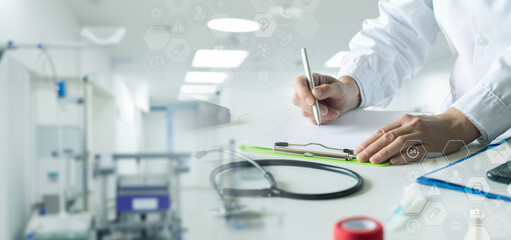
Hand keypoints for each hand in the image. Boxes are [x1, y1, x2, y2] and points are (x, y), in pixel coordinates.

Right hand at [292, 74, 360, 123]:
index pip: (298, 83)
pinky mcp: (309, 113)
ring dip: (320, 115)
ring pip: (305, 112)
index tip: (312, 101)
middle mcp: (305, 91)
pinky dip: (323, 119)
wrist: (346, 101)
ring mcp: (306, 103)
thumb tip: (315, 92)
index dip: (302, 92)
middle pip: (297, 99)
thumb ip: (327, 89)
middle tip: (325, 110)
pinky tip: (332, 114)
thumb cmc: (342, 91)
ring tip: (335, 112)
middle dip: (311, 108)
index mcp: (311, 80)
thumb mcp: (338, 88)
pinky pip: (311, 119)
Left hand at [354, 108, 480, 164]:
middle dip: (372, 148)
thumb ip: (396, 133)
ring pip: (399, 142)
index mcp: (404, 120)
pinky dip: (404, 157)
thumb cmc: (430, 126)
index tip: (358, 149)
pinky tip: (394, 161)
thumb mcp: (411, 125)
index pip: (382, 131)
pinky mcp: (432, 143)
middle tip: (361, 157)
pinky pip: (416, 151)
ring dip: (384, 152)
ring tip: (374, 160)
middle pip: (387, 136)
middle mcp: (411, 125)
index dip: (368, 141)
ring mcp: (422, 134)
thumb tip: (377, 147)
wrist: (455, 123)